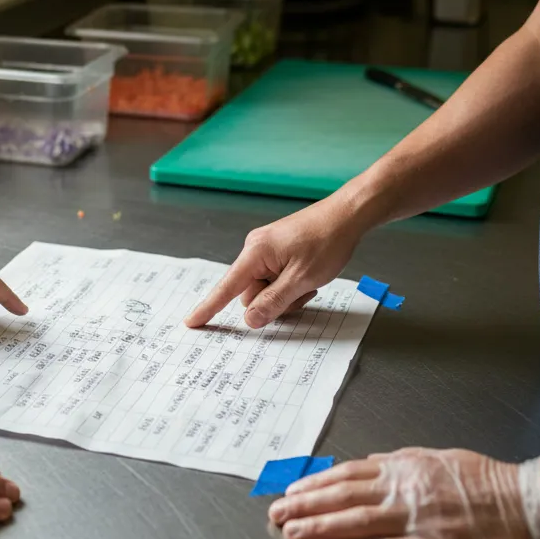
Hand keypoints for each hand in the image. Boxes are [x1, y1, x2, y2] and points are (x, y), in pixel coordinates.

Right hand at [185, 198, 364, 328]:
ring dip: (285, 295)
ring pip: (266, 289)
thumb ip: (274, 302)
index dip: (209, 308)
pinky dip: (290, 285)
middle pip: (251, 293)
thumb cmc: (327, 241)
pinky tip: (309, 277)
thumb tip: (249, 320)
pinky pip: (275, 279)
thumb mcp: (302, 279)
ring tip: (309, 284)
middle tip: (302, 294)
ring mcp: (267, 250)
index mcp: (256, 253)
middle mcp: (256, 250)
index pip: (227, 287)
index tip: (191, 323)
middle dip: (273, 302)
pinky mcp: (278, 252)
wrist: (348, 215)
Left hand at [267, 448, 539, 538]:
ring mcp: (416, 518)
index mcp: (406, 467)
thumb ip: (402, 460)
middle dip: (305, 505)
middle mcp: (404, 490)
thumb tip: (370, 462)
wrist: (531, 503)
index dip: (315, 483)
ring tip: (290, 533)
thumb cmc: (492, 482)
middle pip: (343, 497)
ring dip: (318, 528)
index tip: (292, 491)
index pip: (348, 475)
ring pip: (355, 522)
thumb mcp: (441, 457)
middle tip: (276, 513)